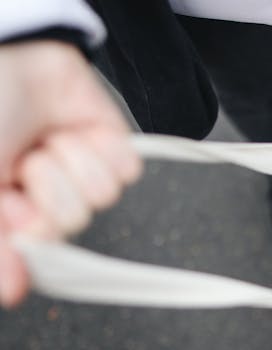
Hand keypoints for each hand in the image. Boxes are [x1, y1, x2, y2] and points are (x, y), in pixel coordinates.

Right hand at [0, 41, 141, 307]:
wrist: (9, 53)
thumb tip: (14, 291)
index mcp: (9, 211)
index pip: (37, 253)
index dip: (27, 236)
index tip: (11, 211)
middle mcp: (44, 195)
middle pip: (69, 226)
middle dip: (44, 192)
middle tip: (22, 164)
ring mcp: (79, 171)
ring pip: (98, 199)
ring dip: (65, 164)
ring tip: (42, 142)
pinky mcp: (112, 148)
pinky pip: (124, 171)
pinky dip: (98, 149)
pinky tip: (72, 131)